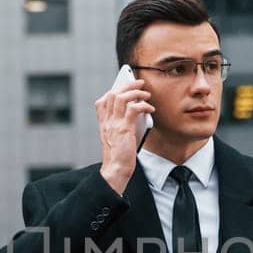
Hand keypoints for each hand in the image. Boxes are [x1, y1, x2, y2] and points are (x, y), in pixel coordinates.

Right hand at [95, 77, 152, 193]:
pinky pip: (133, 109)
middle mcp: (107, 121)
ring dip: (136, 92)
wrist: (115, 170)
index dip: (113, 91)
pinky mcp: (124, 129)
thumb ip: (120, 125)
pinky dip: (143, 105)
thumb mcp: (115, 138)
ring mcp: (114, 124)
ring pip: (122, 98)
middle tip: (139, 82)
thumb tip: (134, 113)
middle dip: (127, 85)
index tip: (123, 88)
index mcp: (103, 124)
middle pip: (113, 94)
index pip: (102, 101)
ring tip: (146, 94)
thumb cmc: (118, 156)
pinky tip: (150, 108)